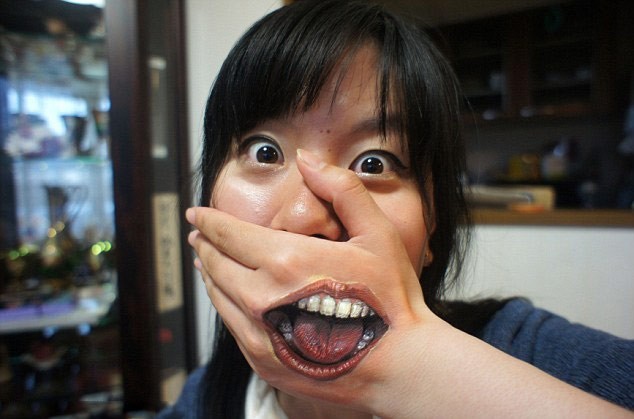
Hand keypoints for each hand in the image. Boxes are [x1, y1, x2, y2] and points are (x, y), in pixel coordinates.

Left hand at [186, 149, 436, 410]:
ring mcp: (260, 334)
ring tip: (205, 260)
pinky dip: (222, 304)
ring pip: (218, 295)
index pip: (229, 234)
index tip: (194, 215)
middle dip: (204, 244)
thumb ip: (341, 190)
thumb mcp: (376, 233)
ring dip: (208, 273)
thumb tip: (307, 159)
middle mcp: (262, 298)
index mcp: (286, 261)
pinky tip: (227, 297)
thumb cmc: (390, 298)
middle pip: (216, 263)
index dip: (208, 221)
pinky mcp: (264, 362)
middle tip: (198, 235)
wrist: (400, 366)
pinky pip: (230, 325)